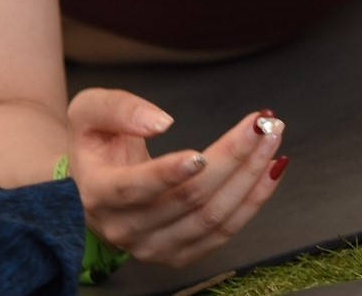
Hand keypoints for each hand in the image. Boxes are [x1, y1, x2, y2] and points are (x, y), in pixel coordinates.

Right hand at [67, 89, 286, 268]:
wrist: (92, 181)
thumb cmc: (94, 140)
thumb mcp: (89, 109)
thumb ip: (118, 108)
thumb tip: (161, 121)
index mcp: (98, 193)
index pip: (134, 188)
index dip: (168, 173)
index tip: (201, 153)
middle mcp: (124, 228)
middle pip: (187, 200)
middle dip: (231, 158)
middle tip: (262, 123)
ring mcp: (153, 247)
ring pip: (211, 218)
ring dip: (249, 179)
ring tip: (273, 141)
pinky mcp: (179, 253)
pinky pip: (223, 231)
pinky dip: (252, 201)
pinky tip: (270, 171)